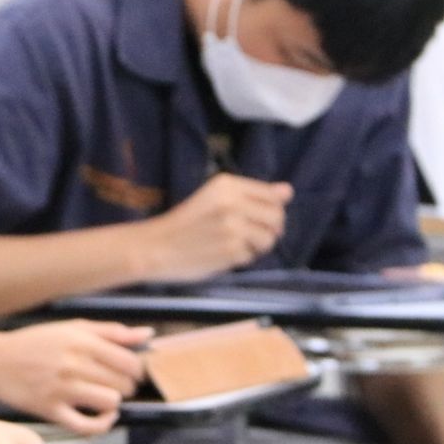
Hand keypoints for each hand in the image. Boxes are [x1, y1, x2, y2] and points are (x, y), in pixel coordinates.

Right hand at [0, 321, 151, 433]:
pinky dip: (102, 424)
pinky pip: (88, 426)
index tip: (130, 373)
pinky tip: (103, 417)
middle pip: (123, 384)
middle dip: (126, 387)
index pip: (130, 362)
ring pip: (110, 403)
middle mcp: (73, 364)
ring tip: (104, 397)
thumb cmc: (35, 343)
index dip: (137, 370)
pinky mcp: (51, 411)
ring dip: (113, 403)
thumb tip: (148, 335)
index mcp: (81, 341)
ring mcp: (62, 389)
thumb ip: (112, 332)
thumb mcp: (72, 328)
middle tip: (115, 384)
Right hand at [134, 173, 290, 280]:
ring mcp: (233, 228)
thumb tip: (288, 191)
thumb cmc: (184, 223)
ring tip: (234, 245)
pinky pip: (252, 257)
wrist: (155, 247)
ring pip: (268, 239)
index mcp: (227, 185)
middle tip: (247, 235)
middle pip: (276, 218)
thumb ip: (254, 195)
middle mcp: (232, 203)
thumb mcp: (215, 198)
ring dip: (257, 246)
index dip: (270, 210)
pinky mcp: (231, 251)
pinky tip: (223, 254)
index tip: (254, 217)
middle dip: (269, 230)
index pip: (273, 197)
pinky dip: (241, 259)